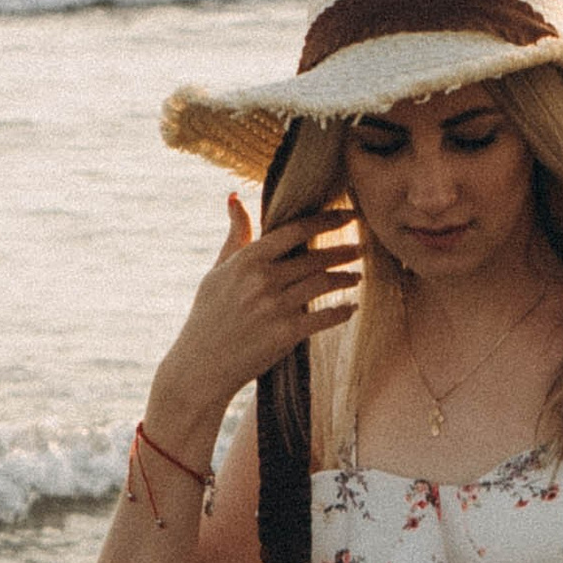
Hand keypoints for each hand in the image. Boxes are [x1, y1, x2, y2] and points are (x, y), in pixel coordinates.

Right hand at [150, 193, 360, 449]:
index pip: (295, 230)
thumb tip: (234, 197)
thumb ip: (235, 235)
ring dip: (345, 278)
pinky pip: (325, 318)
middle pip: (315, 258)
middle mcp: (263, 280)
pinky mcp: (286, 334)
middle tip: (360, 247)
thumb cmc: (209, 315)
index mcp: (247, 260)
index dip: (326, 219)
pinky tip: (352, 307)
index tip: (348, 214)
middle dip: (343, 250)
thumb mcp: (218, 271)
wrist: (201, 365)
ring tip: (357, 276)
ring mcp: (275, 307)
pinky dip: (342, 311)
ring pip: (323, 284)